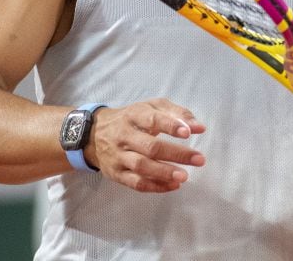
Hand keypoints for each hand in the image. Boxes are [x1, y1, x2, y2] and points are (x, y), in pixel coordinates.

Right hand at [86, 98, 205, 191]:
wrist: (93, 134)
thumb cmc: (131, 119)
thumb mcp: (151, 107)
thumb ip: (177, 114)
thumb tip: (199, 127)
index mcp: (133, 115)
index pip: (152, 119)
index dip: (170, 126)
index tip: (188, 133)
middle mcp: (124, 136)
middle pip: (150, 146)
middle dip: (176, 153)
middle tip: (199, 159)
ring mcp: (118, 156)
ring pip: (141, 166)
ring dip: (164, 173)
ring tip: (184, 176)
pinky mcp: (116, 174)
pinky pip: (135, 183)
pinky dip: (155, 186)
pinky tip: (173, 186)